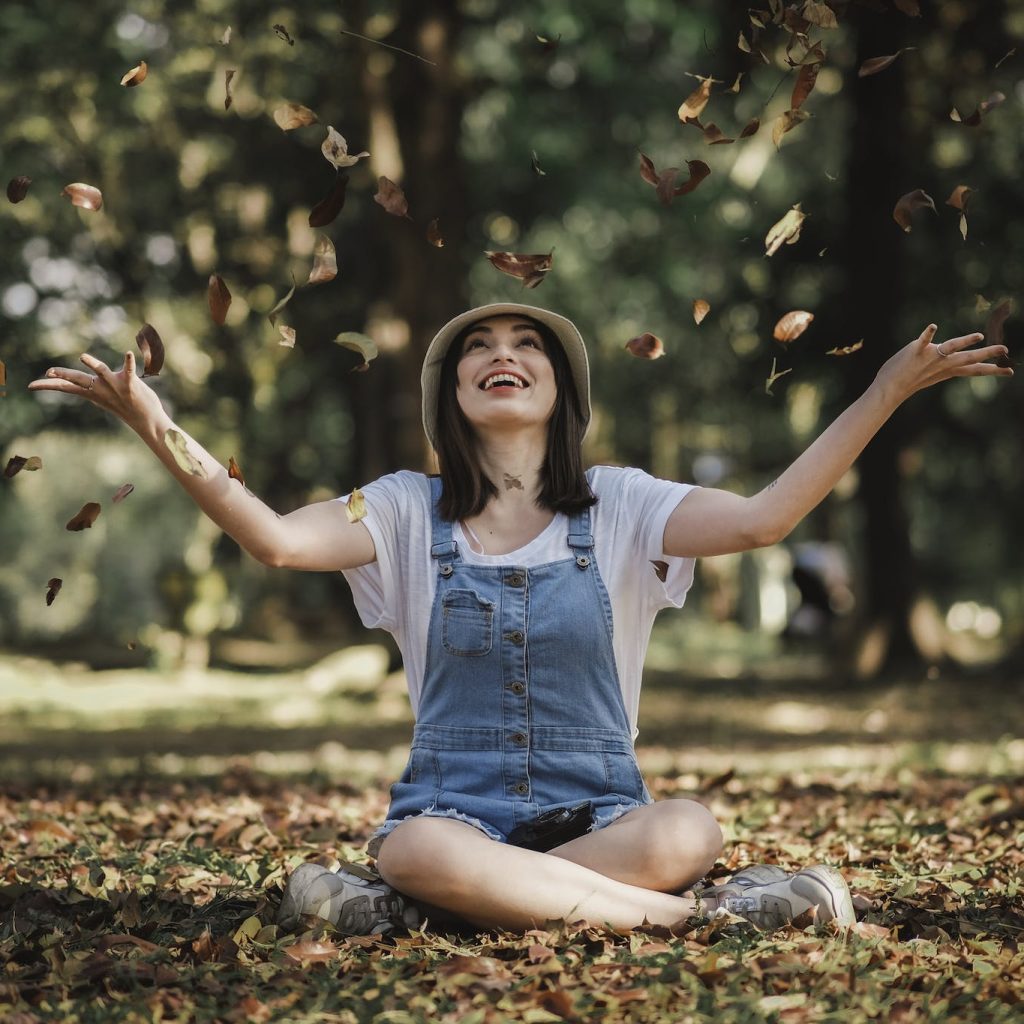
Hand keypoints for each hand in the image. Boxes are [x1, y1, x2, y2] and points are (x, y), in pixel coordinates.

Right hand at [28, 351, 166, 430]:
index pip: (67, 387)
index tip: (31, 385)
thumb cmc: (126, 407)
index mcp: (93, 392)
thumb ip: (92, 390)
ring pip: (101, 372)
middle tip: (49, 372)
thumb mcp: (104, 399)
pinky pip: (128, 371)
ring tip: (83, 356)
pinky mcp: (130, 384)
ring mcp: (115, 387)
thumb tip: (80, 386)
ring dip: (93, 364)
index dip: (49, 386)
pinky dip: (128, 362)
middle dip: (63, 375)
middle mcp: (101, 389)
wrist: (147, 421)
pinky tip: (128, 353)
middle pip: (78, 380)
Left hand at [875, 323, 1012, 403]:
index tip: (1010, 372)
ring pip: (951, 347)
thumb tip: (954, 356)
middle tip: (1005, 349)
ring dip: (965, 341)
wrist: (890, 388)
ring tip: (978, 336)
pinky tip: (933, 326)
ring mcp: (930, 358)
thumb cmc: (910, 380)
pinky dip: (928, 334)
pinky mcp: (916, 351)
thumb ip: (946, 365)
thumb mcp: (933, 374)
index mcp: (948, 370)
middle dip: (988, 353)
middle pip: (969, 358)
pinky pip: (923, 341)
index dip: (992, 370)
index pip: (974, 370)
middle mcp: (942, 364)